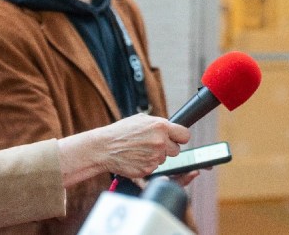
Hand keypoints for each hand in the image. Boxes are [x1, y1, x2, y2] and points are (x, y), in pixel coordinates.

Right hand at [58, 114, 190, 186]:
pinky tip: (137, 158)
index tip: (176, 139)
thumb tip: (172, 128)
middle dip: (168, 148)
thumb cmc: (120, 132)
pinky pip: (155, 167)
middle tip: (153, 145)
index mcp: (161, 126)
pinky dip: (148, 164)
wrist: (103, 148)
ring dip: (156, 156)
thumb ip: (160, 123)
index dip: (180, 138)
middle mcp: (160, 141)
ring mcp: (155, 157)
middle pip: (177, 150)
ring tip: (140, 150)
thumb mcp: (141, 120)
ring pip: (165, 159)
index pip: (185, 135)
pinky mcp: (148, 169)